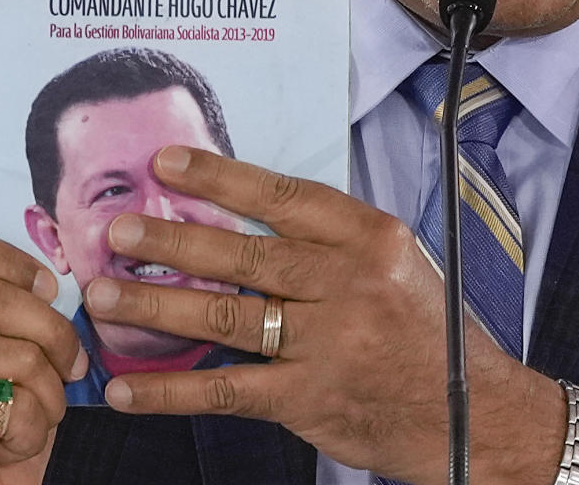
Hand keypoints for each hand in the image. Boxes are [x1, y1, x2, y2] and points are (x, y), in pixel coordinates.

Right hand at [0, 225, 87, 484]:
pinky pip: (12, 399)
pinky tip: (7, 440)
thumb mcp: (2, 337)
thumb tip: (57, 281)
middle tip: (71, 365)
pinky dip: (31, 426)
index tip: (46, 289)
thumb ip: (13, 301)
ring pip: (17, 352)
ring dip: (49, 392)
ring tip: (35, 411)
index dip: (9, 259)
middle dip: (54, 335)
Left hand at [84, 146, 566, 484]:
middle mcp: (349, 282)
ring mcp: (329, 342)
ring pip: (225, 316)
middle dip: (171, 240)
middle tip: (115, 232)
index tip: (166, 162)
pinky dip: (172, 392)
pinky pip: (228, 389)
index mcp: (370, 238)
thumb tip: (242, 219)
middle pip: (243, 255)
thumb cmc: (428, 330)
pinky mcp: (311, 398)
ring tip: (102, 296)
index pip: (283, 197)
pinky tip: (128, 390)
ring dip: (155, 305)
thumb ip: (329, 240)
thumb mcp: (394, 264)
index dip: (219, 177)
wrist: (476, 415)